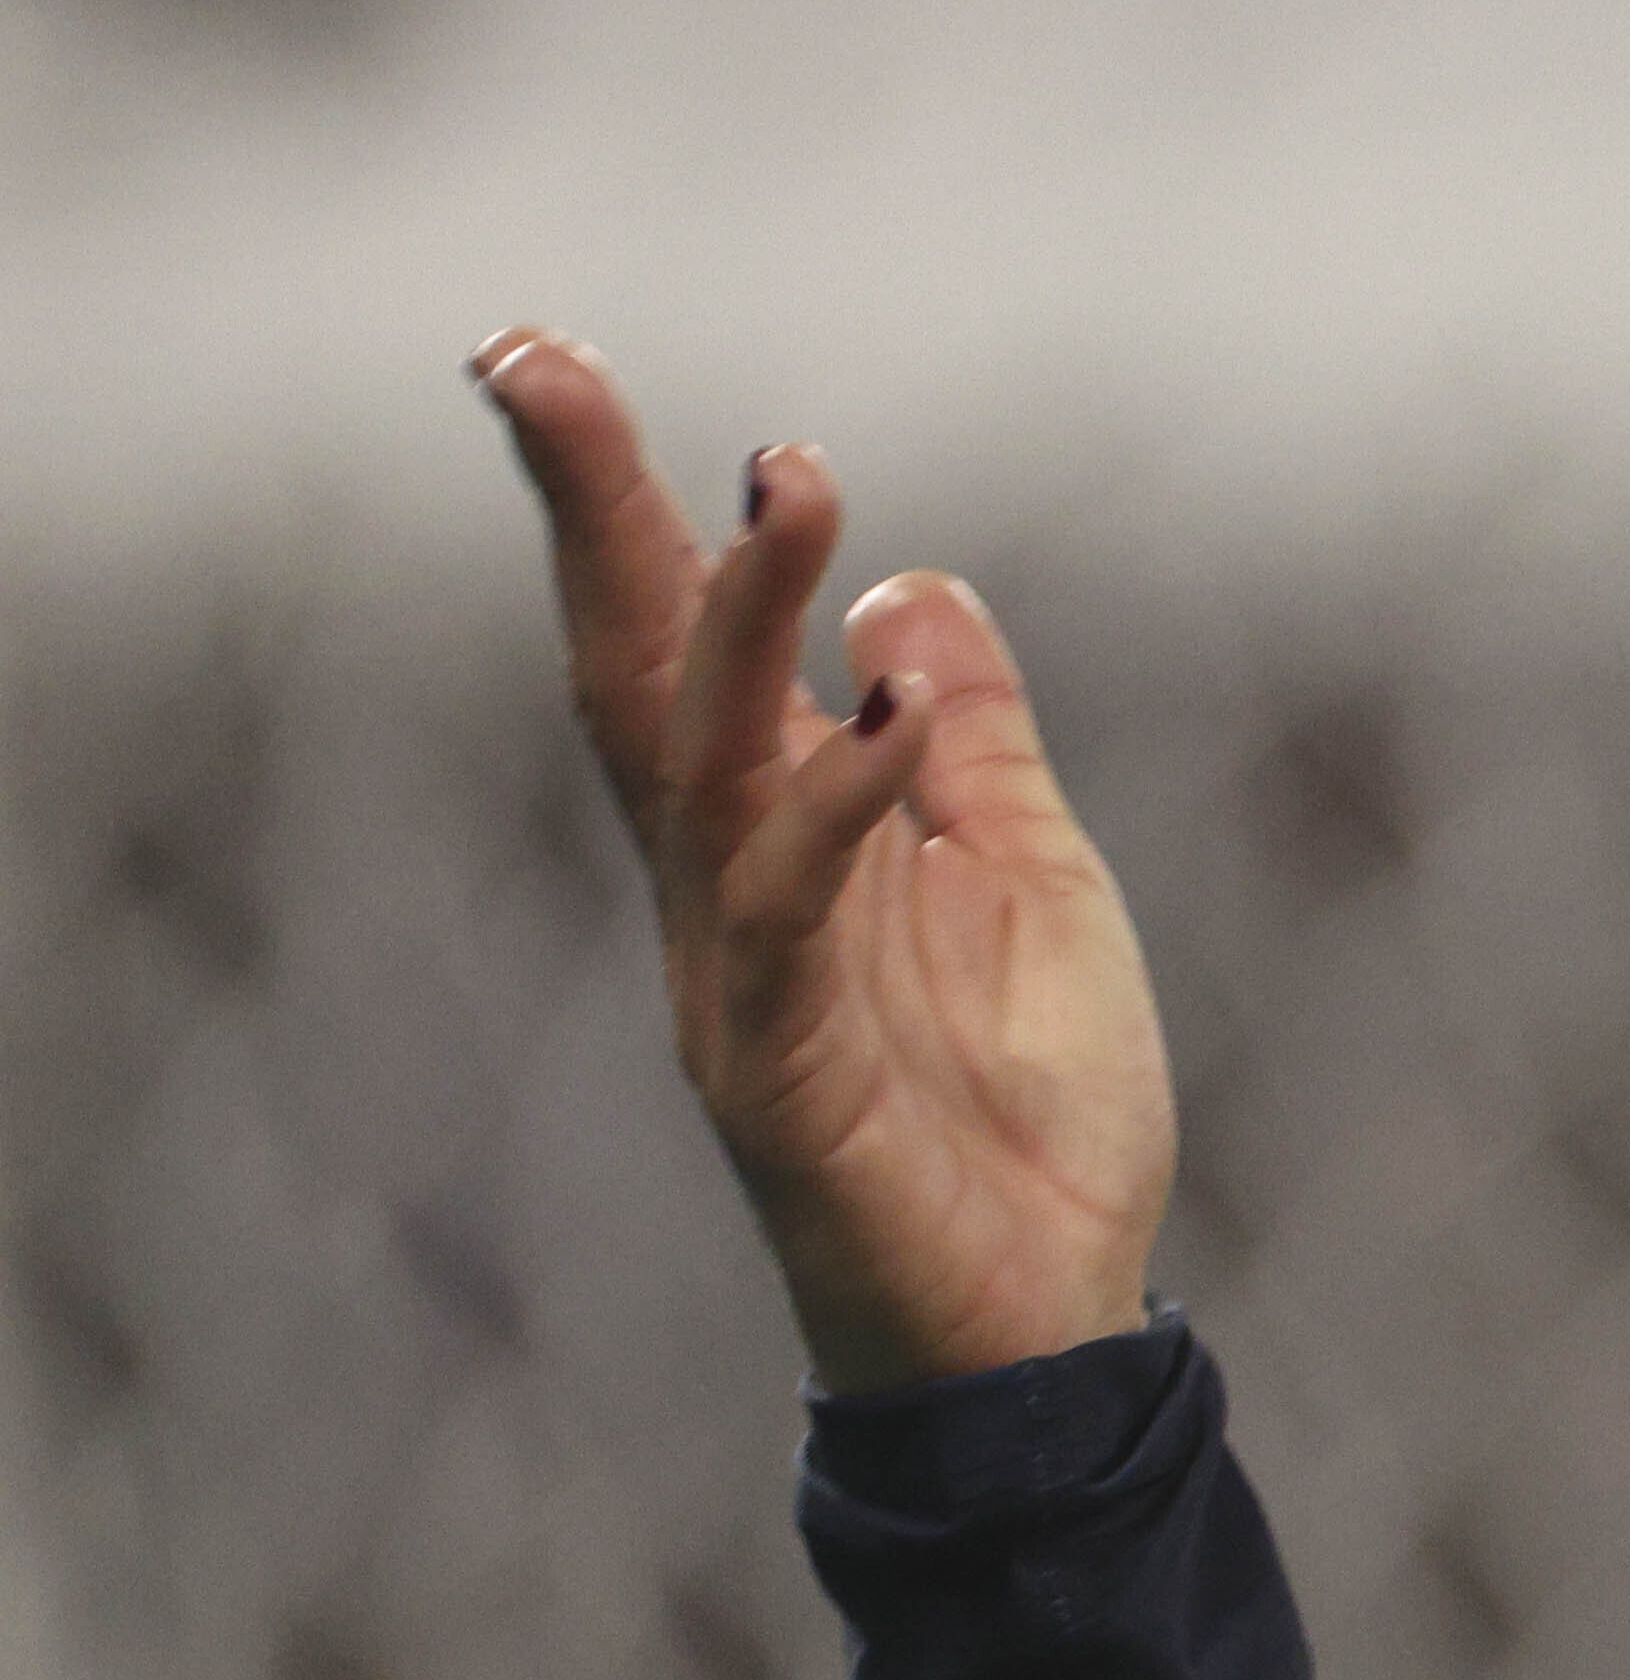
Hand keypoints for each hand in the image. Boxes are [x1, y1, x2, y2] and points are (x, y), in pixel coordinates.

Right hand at [475, 334, 1174, 1394]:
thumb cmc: (1031, 1114)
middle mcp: (726, 889)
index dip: (638, 513)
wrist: (1050, 1323)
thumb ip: (973, 739)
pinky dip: (837, 809)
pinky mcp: (777, 1071)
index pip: (678, 648)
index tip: (607, 376)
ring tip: (785, 484)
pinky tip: (885, 720)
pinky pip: (788, 914)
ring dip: (731, 621)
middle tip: (530, 355)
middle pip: (630, 671)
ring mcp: (738, 977)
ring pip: (699, 766)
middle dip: (590, 515)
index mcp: (780, 837)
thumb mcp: (1033, 877)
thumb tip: (907, 588)